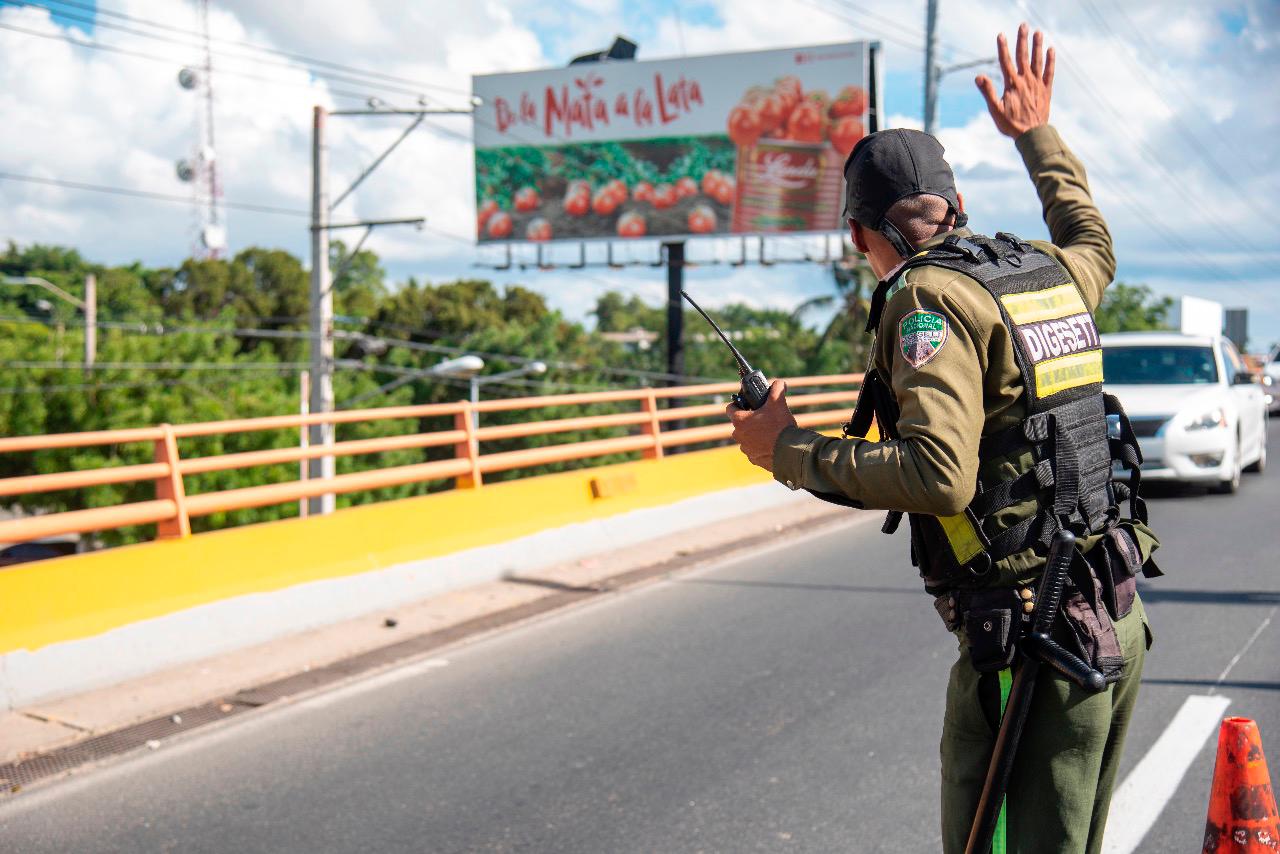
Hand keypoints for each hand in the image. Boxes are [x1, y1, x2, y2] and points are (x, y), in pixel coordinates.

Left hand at [726, 380, 796, 472]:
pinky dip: (760, 447)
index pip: (730, 408)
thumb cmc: (780, 426)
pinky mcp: (753, 459)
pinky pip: (754, 450)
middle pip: (739, 424)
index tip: (746, 405)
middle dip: (749, 420)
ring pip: (746, 438)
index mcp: (740, 420)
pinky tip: (771, 444)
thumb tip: (779, 383)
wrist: (789, 451)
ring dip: (754, 435)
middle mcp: (738, 435)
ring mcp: (745, 448)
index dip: (737, 404)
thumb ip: (776, 389)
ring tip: (768, 432)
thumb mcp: (778, 403)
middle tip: (762, 418)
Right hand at [976, 23, 1054, 138]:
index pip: (1006, 61)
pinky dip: (1050, 61)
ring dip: (1037, 46)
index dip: (1003, 47)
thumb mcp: (995, 110)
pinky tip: (1051, 50)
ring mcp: (1037, 84)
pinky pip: (1049, 72)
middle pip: (1023, 56)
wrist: (1032, 134)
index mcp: (1012, 84)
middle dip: (1022, 40)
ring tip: (1038, 32)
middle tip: (1023, 25)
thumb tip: (979, 76)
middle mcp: (1026, 80)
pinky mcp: (1046, 90)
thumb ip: (987, 92)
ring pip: (1037, 61)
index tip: (1001, 35)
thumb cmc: (1011, 124)